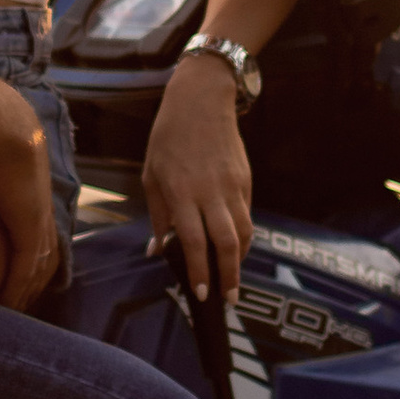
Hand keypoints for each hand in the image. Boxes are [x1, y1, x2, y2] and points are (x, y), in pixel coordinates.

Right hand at [0, 126, 61, 310]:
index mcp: (28, 177)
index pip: (35, 224)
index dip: (27, 250)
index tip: (11, 270)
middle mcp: (39, 197)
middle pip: (44, 250)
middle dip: (33, 280)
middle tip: (17, 302)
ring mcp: (37, 212)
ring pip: (38, 265)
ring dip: (25, 290)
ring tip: (9, 311)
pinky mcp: (28, 225)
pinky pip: (25, 267)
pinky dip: (15, 290)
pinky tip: (4, 306)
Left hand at [143, 52, 254, 301]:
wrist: (202, 100)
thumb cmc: (168, 138)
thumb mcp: (152, 175)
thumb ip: (157, 215)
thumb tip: (158, 250)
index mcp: (182, 192)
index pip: (194, 241)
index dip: (199, 270)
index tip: (202, 292)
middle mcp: (211, 192)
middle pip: (227, 242)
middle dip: (229, 275)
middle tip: (228, 298)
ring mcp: (233, 185)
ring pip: (244, 231)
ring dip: (240, 259)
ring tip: (233, 277)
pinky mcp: (246, 179)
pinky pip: (246, 214)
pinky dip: (242, 235)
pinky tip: (234, 246)